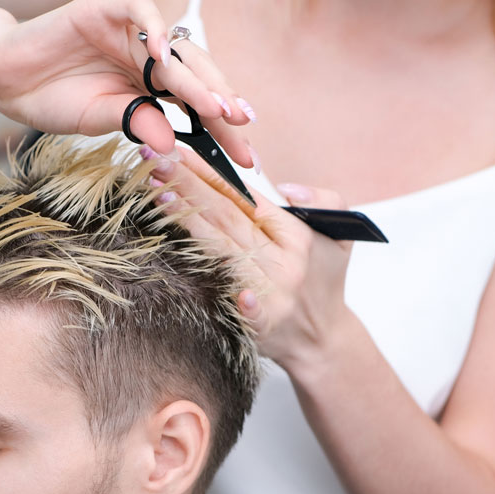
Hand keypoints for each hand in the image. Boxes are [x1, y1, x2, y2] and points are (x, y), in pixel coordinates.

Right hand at [0, 0, 254, 166]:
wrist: (2, 78)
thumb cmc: (50, 99)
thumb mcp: (99, 121)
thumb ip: (136, 124)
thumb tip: (171, 145)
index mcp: (150, 86)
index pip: (195, 105)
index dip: (221, 128)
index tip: (244, 156)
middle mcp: (147, 57)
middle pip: (196, 75)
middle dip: (220, 102)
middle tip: (240, 125)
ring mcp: (129, 32)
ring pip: (176, 47)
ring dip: (197, 77)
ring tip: (215, 105)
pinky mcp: (106, 10)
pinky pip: (140, 11)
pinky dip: (155, 30)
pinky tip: (163, 56)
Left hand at [147, 148, 351, 369]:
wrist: (324, 341)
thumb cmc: (322, 281)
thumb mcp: (339, 234)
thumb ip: (322, 201)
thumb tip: (287, 188)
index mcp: (295, 235)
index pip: (245, 198)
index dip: (211, 173)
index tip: (179, 151)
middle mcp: (284, 261)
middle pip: (226, 217)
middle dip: (188, 185)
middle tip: (155, 159)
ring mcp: (274, 293)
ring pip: (223, 252)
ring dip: (189, 223)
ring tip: (158, 194)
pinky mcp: (265, 325)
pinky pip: (249, 311)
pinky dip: (241, 300)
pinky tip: (230, 287)